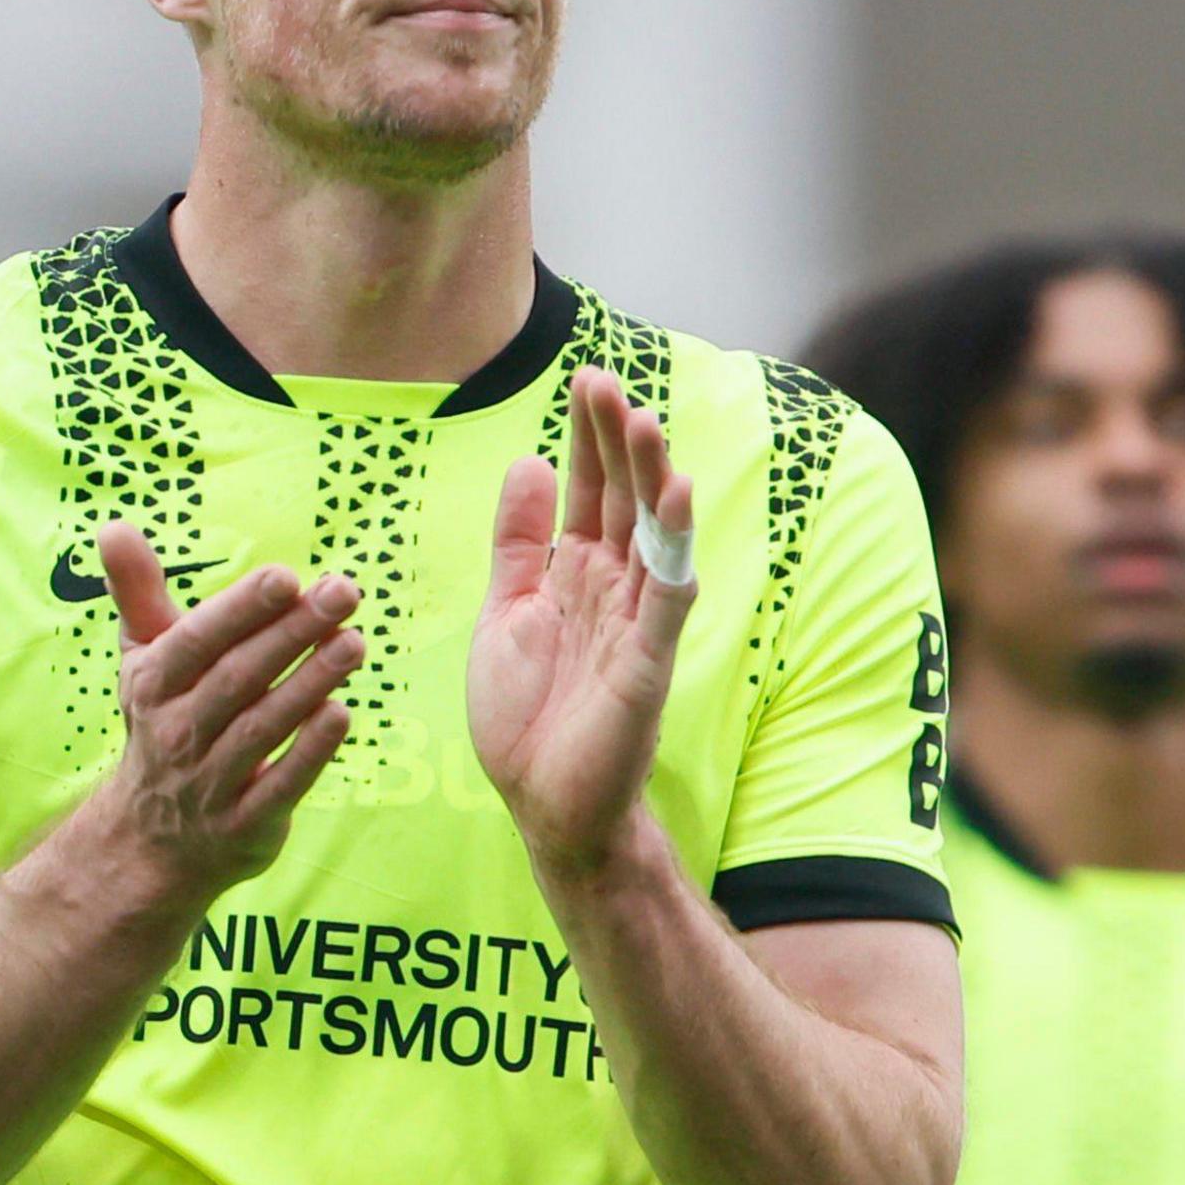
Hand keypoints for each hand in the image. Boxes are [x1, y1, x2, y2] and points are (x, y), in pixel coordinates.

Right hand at [72, 524, 362, 909]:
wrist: (152, 841)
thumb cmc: (163, 723)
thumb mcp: (143, 658)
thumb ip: (137, 591)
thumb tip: (113, 524)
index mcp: (153, 684)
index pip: (198, 640)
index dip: (241, 609)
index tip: (286, 576)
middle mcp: (177, 732)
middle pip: (238, 678)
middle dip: (292, 633)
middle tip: (343, 593)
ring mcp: (210, 782)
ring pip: (262, 728)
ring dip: (310, 684)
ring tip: (354, 643)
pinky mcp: (245, 824)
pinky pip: (280, 785)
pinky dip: (310, 752)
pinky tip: (342, 714)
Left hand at [468, 370, 698, 871]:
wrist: (543, 804)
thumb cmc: (526, 716)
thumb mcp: (506, 611)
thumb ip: (519, 542)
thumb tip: (529, 461)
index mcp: (576, 574)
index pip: (588, 491)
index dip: (587, 439)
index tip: (586, 380)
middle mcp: (613, 587)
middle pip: (621, 499)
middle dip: (616, 440)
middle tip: (607, 380)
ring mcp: (636, 621)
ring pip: (651, 534)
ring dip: (650, 477)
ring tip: (643, 419)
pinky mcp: (649, 661)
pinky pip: (667, 594)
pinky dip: (674, 545)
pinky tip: (678, 495)